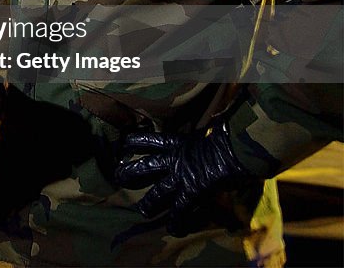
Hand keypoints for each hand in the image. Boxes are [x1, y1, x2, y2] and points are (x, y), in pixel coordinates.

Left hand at [113, 121, 248, 234]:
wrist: (236, 148)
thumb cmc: (227, 136)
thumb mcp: (210, 130)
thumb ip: (206, 130)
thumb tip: (218, 123)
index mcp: (178, 143)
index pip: (151, 140)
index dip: (135, 141)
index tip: (123, 143)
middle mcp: (175, 160)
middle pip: (146, 166)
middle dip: (130, 172)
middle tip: (117, 177)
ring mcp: (182, 177)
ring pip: (158, 193)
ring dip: (149, 204)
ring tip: (142, 211)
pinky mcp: (192, 192)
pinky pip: (181, 210)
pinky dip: (177, 221)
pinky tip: (174, 229)